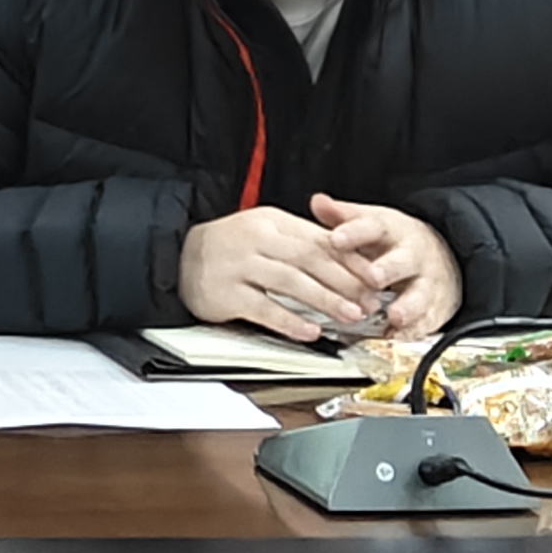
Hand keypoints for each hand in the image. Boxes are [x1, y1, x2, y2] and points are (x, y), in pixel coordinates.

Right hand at [178, 206, 390, 341]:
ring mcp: (239, 265)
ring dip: (324, 300)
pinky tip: (309, 330)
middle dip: (344, 282)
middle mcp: (255, 240)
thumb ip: (303, 244)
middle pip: (309, 258)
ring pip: (290, 282)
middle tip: (367, 302)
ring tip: (349, 316)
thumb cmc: (230, 248)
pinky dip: (289, 320)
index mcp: (271, 222)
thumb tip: (350, 264)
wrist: (177, 256)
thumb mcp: (266, 233)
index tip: (374, 280)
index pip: (319, 239)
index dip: (350, 261)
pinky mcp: (226, 293)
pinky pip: (263, 307)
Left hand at [306, 193, 461, 339]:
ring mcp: (425, 284)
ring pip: (419, 295)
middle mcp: (411, 256)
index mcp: (391, 231)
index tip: (336, 238)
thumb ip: (342, 216)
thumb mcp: (370, 222)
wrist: (443, 258)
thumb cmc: (394, 242)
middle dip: (387, 269)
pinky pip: (426, 321)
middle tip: (373, 277)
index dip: (354, 232)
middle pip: (401, 261)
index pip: (372, 227)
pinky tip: (399, 337)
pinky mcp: (433, 309)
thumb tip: (317, 202)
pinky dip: (413, 331)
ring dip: (407, 306)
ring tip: (394, 315)